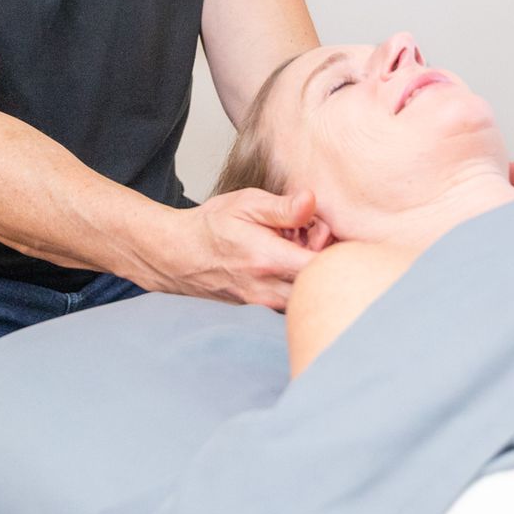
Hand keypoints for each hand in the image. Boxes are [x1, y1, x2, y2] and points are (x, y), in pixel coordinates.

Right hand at [156, 188, 320, 311]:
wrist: (179, 255)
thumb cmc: (212, 226)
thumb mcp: (246, 204)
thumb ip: (282, 207)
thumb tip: (312, 201)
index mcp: (268, 260)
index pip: (323, 267)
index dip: (334, 249)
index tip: (321, 231)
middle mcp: (268, 290)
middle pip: (320, 287)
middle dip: (324, 264)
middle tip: (308, 241)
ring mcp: (264, 305)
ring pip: (306, 297)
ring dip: (308, 276)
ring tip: (293, 253)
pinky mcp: (261, 311)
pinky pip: (291, 303)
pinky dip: (295, 284)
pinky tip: (283, 267)